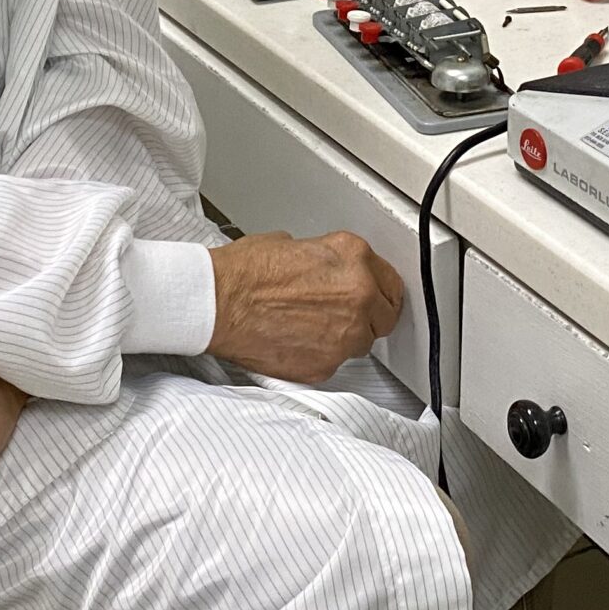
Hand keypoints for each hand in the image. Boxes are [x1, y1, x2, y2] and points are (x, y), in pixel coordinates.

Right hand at [208, 231, 402, 382]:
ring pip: (362, 343)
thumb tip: (328, 272)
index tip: (371, 296)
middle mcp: (359, 296)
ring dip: (345, 337)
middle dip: (368, 315)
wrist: (217, 302)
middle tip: (342, 314)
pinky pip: (334, 363)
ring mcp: (345, 335)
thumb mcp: (293, 243)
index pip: (391, 282)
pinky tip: (297, 342)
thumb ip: (325, 260)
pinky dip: (320, 355)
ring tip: (313, 328)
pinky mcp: (325, 365)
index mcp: (354, 258)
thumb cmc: (244, 273)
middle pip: (385, 316)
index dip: (378, 290)